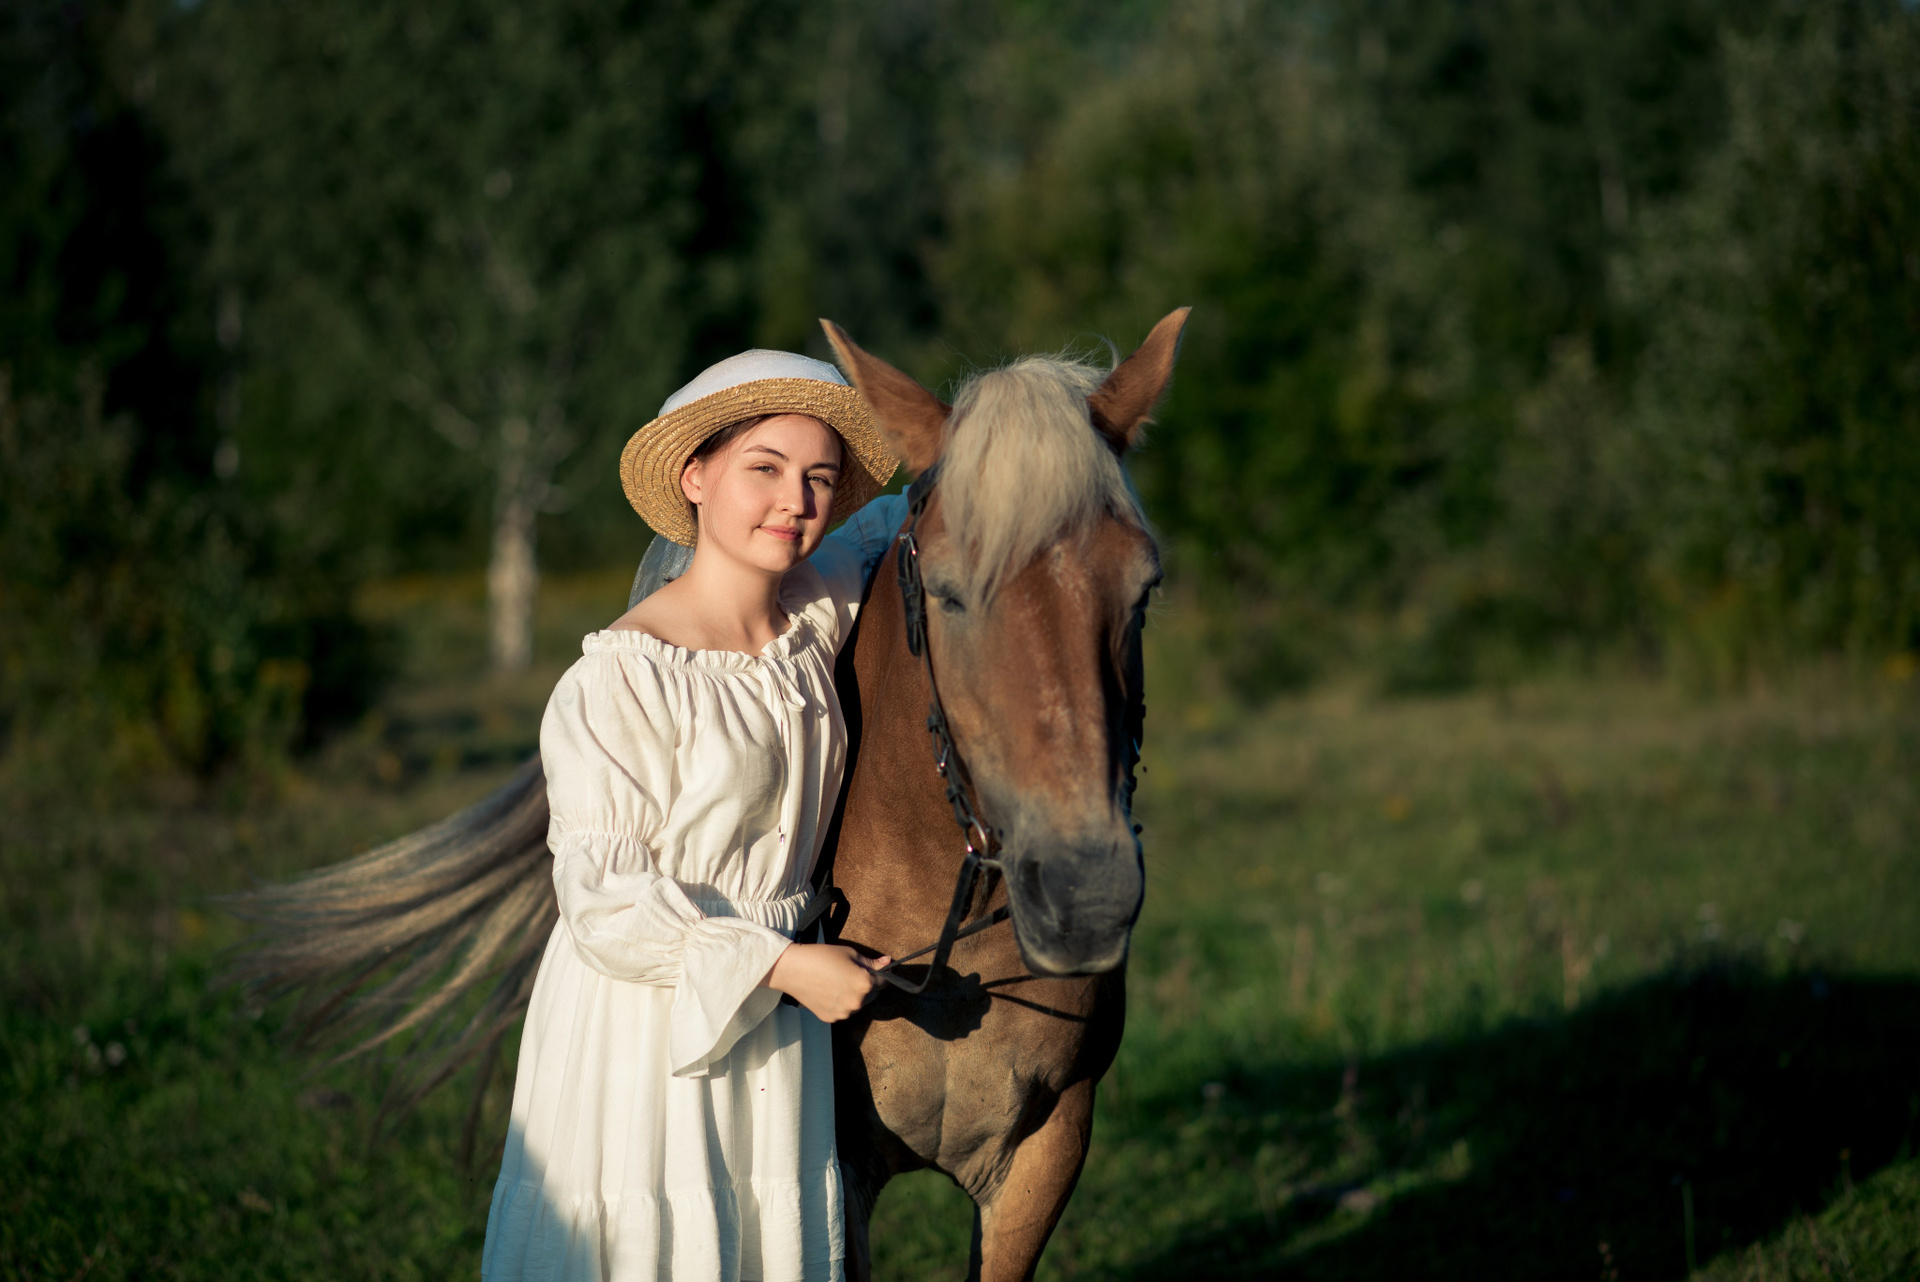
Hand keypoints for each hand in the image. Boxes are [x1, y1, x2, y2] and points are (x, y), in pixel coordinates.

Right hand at [765, 943, 890, 1022]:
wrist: (792, 969)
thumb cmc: (821, 957)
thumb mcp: (850, 954)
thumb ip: (871, 962)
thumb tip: (888, 962)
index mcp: (864, 985)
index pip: (884, 982)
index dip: (881, 974)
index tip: (876, 969)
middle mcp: (856, 1002)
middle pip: (871, 994)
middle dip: (867, 985)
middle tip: (851, 972)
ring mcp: (843, 1013)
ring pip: (857, 1004)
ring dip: (854, 995)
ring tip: (837, 981)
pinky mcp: (830, 1018)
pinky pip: (843, 1010)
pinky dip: (840, 1002)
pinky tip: (829, 990)